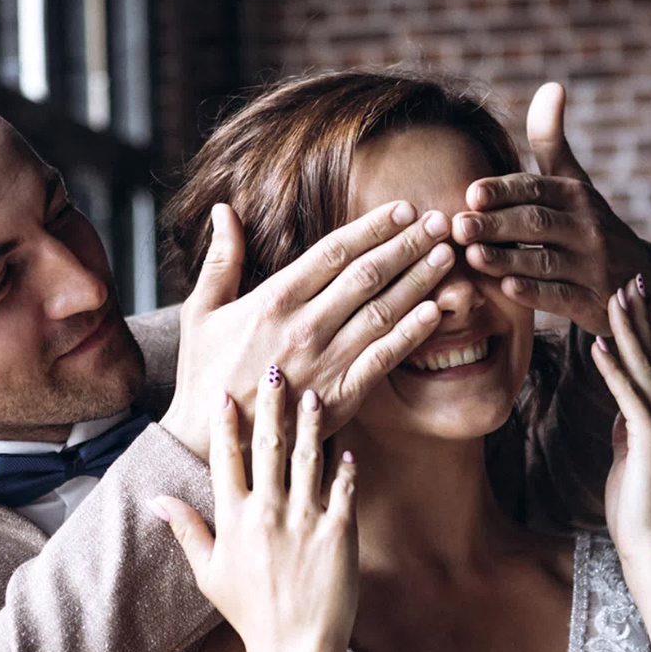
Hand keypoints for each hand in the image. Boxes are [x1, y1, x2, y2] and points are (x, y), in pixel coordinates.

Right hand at [148, 369, 359, 651]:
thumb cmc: (248, 614)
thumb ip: (186, 529)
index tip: (227, 392)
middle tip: (276, 369)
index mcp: (233, 519)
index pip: (226, 457)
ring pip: (307, 458)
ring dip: (310, 423)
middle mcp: (267, 512)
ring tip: (314, 394)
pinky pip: (343, 489)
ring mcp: (305, 520)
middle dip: (271, 404)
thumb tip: (155, 500)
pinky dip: (346, 466)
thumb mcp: (207, 573)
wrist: (292, 650)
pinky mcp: (339, 533)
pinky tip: (347, 447)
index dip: (226, 422)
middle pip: (267, 445)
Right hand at [160, 201, 452, 457]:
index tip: (404, 210)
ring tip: (447, 257)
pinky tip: (435, 312)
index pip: (335, 251)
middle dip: (408, 245)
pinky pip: (383, 359)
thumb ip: (221, 260)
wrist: (212, 442)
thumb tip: (225, 211)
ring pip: (382, 312)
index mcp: (273, 299)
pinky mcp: (339, 397)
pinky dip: (411, 334)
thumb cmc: (205, 373)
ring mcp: (325, 362)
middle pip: (367, 275)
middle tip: (440, 222)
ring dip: (419, 281)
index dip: (374, 227)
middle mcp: (304, 326)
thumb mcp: (203, 311)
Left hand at [452, 82, 650, 334]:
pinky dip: (536, 293)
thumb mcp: (574, 182)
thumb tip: (552, 86)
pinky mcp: (592, 303)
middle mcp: (587, 228)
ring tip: (472, 256)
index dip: (504, 191)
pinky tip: (506, 289)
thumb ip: (553, 141)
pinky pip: (562, 297)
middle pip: (537, 223)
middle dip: (497, 224)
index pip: (536, 188)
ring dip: (508, 258)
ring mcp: (592, 266)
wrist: (636, 282)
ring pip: (546, 261)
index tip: (471, 192)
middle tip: (459, 225)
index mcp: (576, 195)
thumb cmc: (588, 225)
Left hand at [591, 274, 650, 572]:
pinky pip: (628, 397)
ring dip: (628, 329)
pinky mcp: (650, 442)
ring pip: (644, 367)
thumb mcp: (631, 461)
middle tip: (631, 276)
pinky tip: (597, 345)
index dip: (645, 329)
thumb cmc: (639, 513)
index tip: (634, 297)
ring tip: (616, 294)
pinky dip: (613, 369)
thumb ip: (630, 433)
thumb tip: (623, 414)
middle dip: (641, 315)